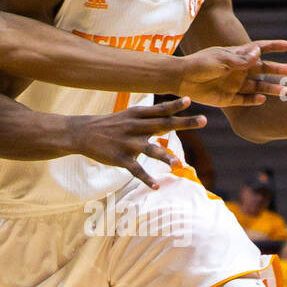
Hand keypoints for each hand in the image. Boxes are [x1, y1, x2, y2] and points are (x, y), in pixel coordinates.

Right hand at [70, 97, 206, 188]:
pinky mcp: (120, 159)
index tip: (190, 100)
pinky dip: (146, 179)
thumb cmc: (111, 124)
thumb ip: (149, 117)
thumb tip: (171, 115)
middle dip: (184, 122)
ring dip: (164, 157)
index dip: (175, 105)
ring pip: (149, 150)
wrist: (83, 133)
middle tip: (204, 120)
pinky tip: (156, 186)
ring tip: (178, 164)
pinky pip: (135, 170)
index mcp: (138, 115)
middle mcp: (135, 127)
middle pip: (163, 124)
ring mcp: (127, 143)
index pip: (160, 109)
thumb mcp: (129, 115)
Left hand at [177, 40, 286, 106]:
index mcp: (237, 56)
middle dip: (278, 70)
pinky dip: (254, 101)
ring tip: (284, 91)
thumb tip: (259, 53)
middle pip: (263, 69)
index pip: (260, 49)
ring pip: (257, 87)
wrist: (182, 78)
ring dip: (270, 88)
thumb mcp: (222, 59)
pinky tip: (263, 100)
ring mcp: (235, 84)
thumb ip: (240, 59)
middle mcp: (239, 70)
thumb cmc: (201, 64)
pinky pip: (245, 100)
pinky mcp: (228, 98)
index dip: (274, 46)